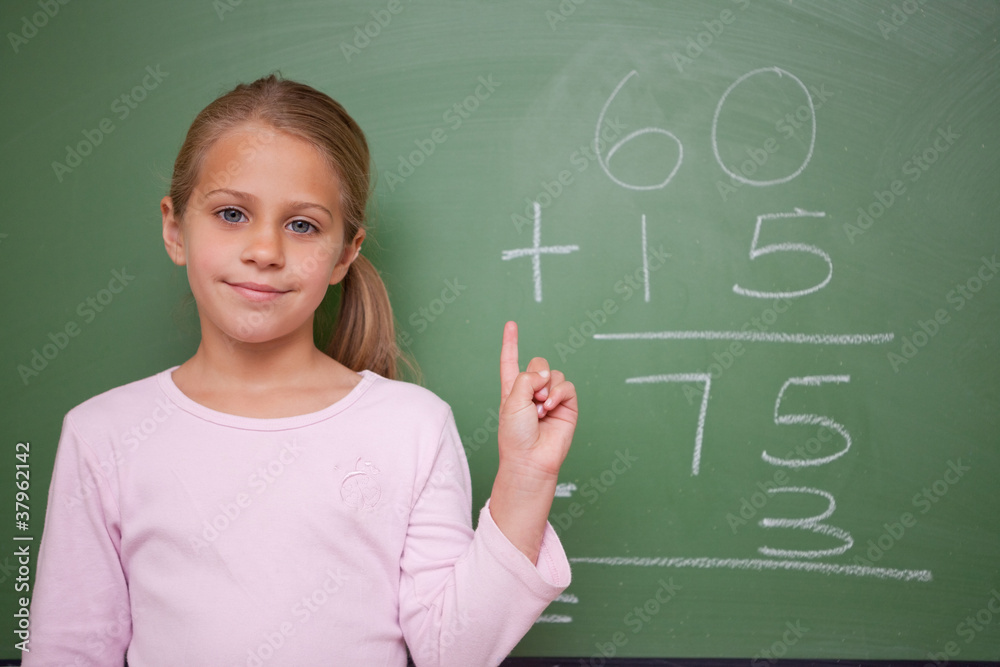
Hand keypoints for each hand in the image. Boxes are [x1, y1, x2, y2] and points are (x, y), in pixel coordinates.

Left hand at [498, 321, 577, 486]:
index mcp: (513, 389)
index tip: (511, 324)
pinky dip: (559, 393)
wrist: (530, 458)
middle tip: (533, 397)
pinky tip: (550, 407)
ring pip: (555, 374)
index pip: (511, 360)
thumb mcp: (511, 400)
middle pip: (539, 363)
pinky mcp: (567, 406)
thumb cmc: (515, 435)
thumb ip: (527, 378)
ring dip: (547, 389)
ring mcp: (550, 398)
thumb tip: (547, 376)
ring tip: (540, 410)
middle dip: (537, 374)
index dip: (511, 342)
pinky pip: (567, 386)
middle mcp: (532, 391)